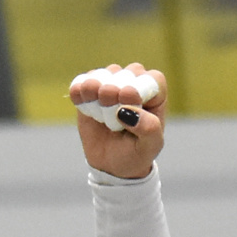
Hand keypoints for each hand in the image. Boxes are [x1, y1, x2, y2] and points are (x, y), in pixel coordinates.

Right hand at [70, 63, 166, 178]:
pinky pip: (80, 83)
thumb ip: (149, 128)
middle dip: (116, 99)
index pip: (152, 78)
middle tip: (116, 122)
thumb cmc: (137, 151)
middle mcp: (134, 82)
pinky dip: (80, 97)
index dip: (139, 92)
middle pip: (124, 74)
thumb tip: (126, 110)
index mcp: (156, 94)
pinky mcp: (89, 88)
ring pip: (100, 77)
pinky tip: (88, 111)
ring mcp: (110, 82)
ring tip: (104, 119)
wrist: (112, 163)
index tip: (129, 109)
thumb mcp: (150, 146)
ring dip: (97, 100)